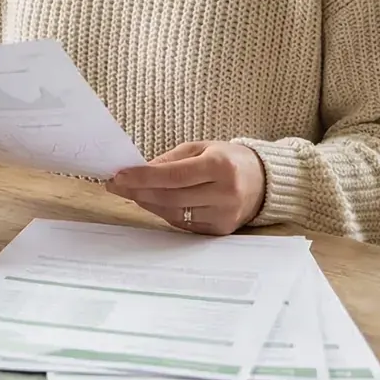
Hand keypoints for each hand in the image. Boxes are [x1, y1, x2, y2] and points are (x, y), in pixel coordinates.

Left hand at [106, 141, 266, 235]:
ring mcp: (224, 215)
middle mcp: (225, 193)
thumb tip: (139, 171)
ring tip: (132, 192)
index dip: (143, 178)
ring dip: (147, 203)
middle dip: (138, 192)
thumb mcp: (201, 148)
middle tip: (116, 185)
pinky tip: (153, 203)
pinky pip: (183, 224)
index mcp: (220, 166)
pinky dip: (164, 213)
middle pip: (170, 197)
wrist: (263, 181)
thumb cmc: (228, 160)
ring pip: (173, 213)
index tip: (118, 176)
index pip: (173, 175)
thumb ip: (170, 160)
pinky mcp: (220, 230)